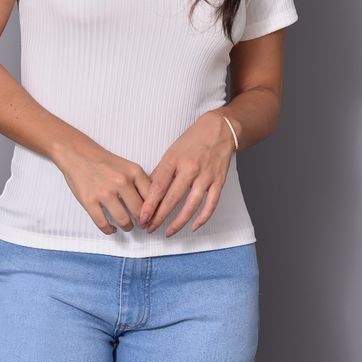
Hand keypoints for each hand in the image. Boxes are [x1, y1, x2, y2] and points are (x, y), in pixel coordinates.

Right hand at [58, 139, 151, 235]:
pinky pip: (103, 223)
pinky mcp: (90, 201)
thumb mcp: (127, 166)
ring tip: (128, 226)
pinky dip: (109, 230)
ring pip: (123, 220)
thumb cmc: (102, 160)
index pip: (152, 197)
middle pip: (139, 211)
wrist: (77, 153)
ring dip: (128, 227)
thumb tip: (151, 203)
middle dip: (142, 222)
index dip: (154, 210)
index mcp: (133, 172)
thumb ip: (140, 182)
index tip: (153, 216)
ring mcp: (105, 192)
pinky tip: (111, 228)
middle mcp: (121, 181)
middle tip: (142, 224)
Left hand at [139, 112, 234, 236]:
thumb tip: (148, 191)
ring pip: (191, 205)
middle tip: (149, 228)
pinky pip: (211, 205)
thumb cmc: (192, 140)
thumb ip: (161, 171)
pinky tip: (193, 227)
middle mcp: (190, 168)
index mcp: (174, 159)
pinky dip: (203, 218)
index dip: (149, 205)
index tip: (142, 217)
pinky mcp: (219, 182)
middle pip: (172, 198)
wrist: (219, 129)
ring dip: (178, 222)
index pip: (158, 186)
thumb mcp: (171, 151)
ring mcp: (206, 176)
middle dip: (159, 217)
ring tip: (168, 232)